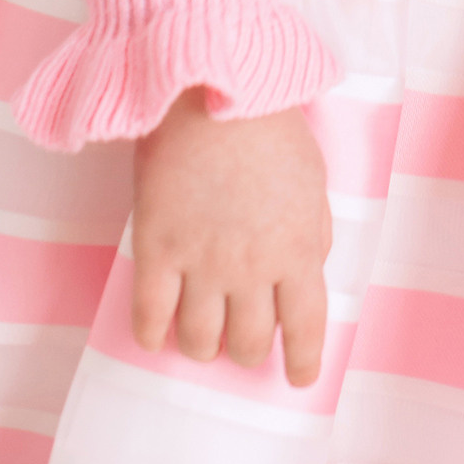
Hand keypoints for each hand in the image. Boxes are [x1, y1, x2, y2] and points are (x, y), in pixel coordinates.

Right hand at [131, 90, 332, 385]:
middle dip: (247, 352)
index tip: (298, 376)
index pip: (306, 329)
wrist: (213, 87)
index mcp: (297, 248)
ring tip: (202, 333)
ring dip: (202, 346)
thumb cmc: (270, 127)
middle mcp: (251, 266)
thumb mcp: (313, 181)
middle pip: (248, 344)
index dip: (302, 362)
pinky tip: (157, 333)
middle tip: (241, 341)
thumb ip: (312, 234)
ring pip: (199, 340)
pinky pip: (150, 315)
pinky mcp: (158, 247)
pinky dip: (153, 334)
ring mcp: (201, 260)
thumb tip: (305, 273)